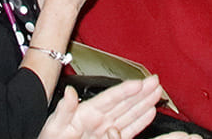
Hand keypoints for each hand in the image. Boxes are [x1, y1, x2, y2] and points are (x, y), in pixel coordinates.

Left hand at [40, 77, 165, 138]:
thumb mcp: (54, 126)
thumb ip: (64, 110)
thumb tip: (69, 92)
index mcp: (86, 112)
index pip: (110, 98)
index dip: (125, 90)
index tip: (140, 82)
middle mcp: (98, 119)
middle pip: (124, 103)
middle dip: (141, 92)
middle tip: (156, 81)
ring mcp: (105, 130)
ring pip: (129, 114)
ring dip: (144, 104)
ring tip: (157, 94)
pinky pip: (128, 130)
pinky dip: (140, 122)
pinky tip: (149, 113)